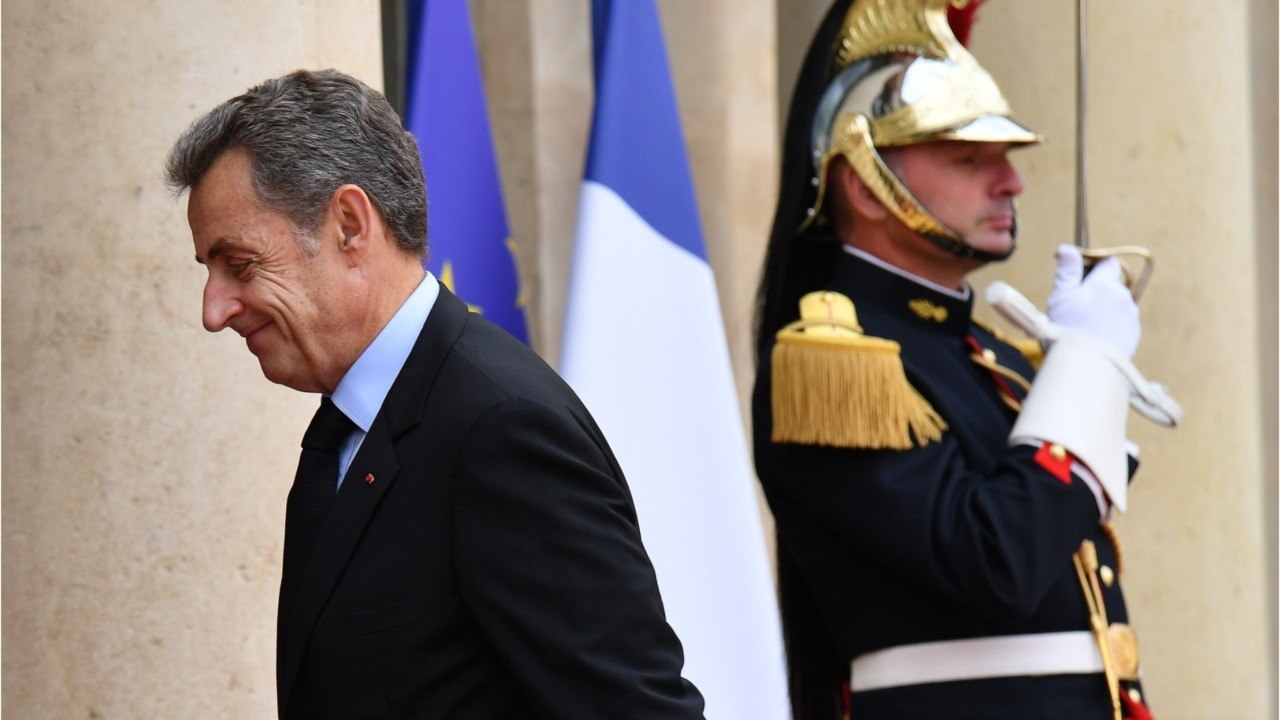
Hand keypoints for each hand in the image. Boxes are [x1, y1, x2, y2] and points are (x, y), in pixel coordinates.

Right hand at [1047, 244, 1139, 358]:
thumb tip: (1068, 249)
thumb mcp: (1060, 297)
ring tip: (1085, 327)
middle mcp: (1122, 296)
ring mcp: (1130, 316)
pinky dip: (1111, 326)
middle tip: (1077, 307)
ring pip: (1117, 305)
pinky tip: (1095, 338)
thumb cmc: (1068, 329)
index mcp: (1105, 284)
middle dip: (1098, 291)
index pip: (1108, 262)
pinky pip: (1122, 323)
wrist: (1087, 366)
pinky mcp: (1133, 335)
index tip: (1081, 276)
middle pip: (1112, 285)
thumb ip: (1066, 271)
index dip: (1095, 266)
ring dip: (1105, 309)